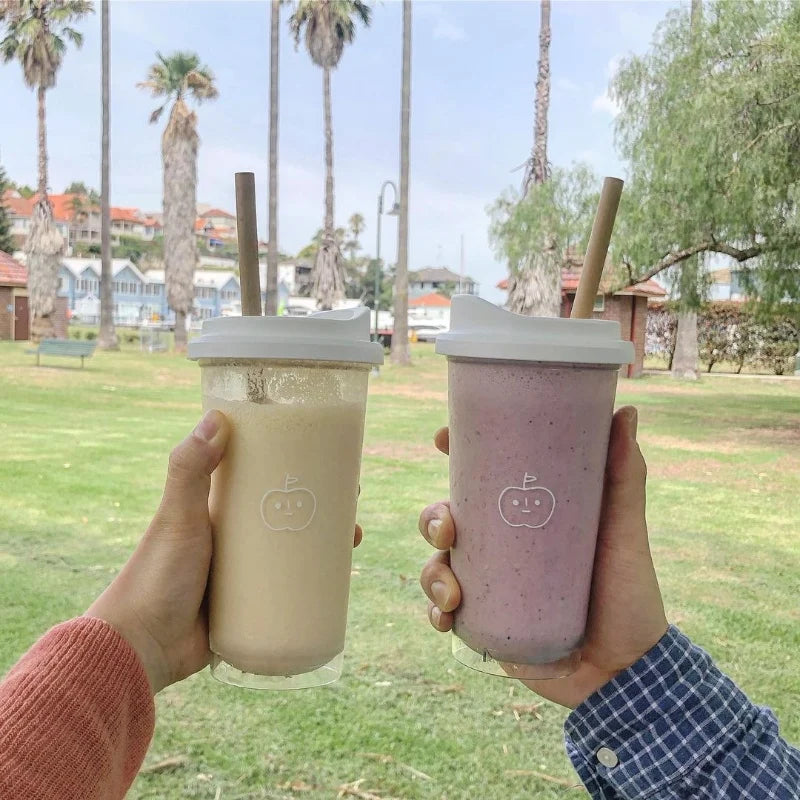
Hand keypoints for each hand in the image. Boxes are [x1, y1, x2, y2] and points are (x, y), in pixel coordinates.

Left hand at [87, 410, 363, 693]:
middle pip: (287, 512)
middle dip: (322, 506)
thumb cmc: (155, 576)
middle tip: (352, 505)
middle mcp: (233, 536)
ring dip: (326, 543)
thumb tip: (217, 417)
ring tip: (353, 540)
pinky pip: (289, 589)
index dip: (296, 467)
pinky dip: (315, 582)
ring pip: (294, 550)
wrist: (140, 648)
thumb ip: (189, 469)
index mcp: (217, 509)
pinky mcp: (251, 605)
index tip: (328, 461)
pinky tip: (340, 580)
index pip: (264, 478)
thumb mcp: (177, 517)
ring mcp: (244, 571)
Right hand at [418, 406, 667, 708]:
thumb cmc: (629, 592)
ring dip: (432, 572)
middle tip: (447, 528)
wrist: (627, 672)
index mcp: (527, 517)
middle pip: (448, 518)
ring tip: (453, 593)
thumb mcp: (623, 530)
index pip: (483, 478)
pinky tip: (446, 618)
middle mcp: (503, 547)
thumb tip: (626, 411)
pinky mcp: (484, 623)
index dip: (457, 454)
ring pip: (438, 564)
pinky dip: (436, 612)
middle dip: (433, 518)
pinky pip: (444, 611)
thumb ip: (624, 476)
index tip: (442, 439)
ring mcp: (491, 585)